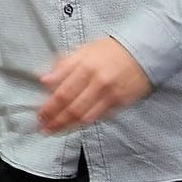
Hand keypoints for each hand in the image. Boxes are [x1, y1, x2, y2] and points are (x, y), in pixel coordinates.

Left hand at [37, 37, 152, 132]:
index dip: (49, 107)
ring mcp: (110, 94)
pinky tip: (74, 126)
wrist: (142, 52)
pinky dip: (85, 123)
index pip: (62, 92)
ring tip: (54, 130)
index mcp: (84, 66)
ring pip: (85, 116)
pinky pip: (100, 116)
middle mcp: (97, 82)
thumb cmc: (108, 50)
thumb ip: (63, 65)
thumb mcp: (83, 50)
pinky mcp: (121, 102)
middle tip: (43, 127)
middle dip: (55, 120)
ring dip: (67, 125)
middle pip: (72, 107)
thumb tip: (43, 80)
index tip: (39, 115)